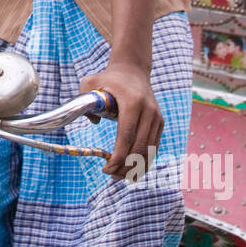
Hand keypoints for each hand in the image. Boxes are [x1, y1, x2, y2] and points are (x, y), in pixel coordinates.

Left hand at [80, 61, 161, 181]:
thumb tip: (93, 121)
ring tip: (120, 177)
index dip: (118, 156)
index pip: (127, 136)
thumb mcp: (90, 83)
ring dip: (136, 167)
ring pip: (149, 150)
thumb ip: (85, 101)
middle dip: (125, 166)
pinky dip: (145, 161)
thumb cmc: (108, 79)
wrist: (132, 70)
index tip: (106, 168)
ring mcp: (157, 117)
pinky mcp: (160, 122)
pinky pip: (154, 146)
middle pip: (139, 147)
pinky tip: (134, 171)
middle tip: (111, 175)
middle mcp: (148, 111)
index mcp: (132, 103)